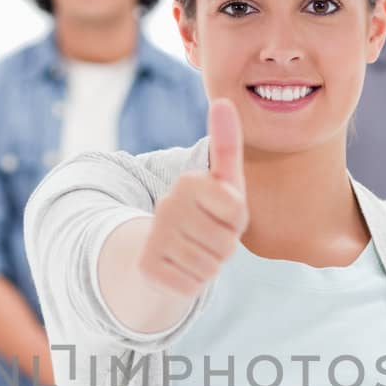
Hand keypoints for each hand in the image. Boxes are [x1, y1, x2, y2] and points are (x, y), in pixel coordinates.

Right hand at [136, 97, 248, 300]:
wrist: (160, 250)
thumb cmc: (205, 213)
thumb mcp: (223, 182)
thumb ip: (226, 145)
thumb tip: (222, 100)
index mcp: (189, 182)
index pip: (236, 210)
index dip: (236, 220)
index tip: (221, 214)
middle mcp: (167, 206)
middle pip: (226, 242)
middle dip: (224, 246)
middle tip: (208, 237)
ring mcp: (155, 237)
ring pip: (210, 267)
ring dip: (209, 265)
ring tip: (195, 251)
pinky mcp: (149, 268)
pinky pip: (192, 285)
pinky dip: (192, 283)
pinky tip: (180, 268)